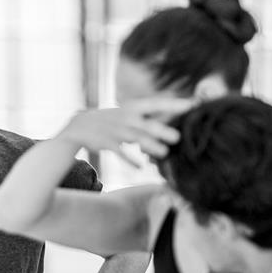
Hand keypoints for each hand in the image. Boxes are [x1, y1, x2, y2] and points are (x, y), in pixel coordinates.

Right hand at [57, 98, 188, 165]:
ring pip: (135, 139)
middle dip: (161, 130)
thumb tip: (172, 116)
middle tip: (178, 137)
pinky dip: (130, 160)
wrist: (80, 125)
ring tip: (164, 153)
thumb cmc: (112, 119)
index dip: (173, 104)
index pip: (156, 104)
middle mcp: (126, 117)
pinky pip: (120, 153)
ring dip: (150, 146)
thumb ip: (148, 116)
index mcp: (133, 107)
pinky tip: (140, 168)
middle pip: (147, 124)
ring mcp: (116, 131)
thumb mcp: (128, 112)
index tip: (191, 105)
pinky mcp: (107, 143)